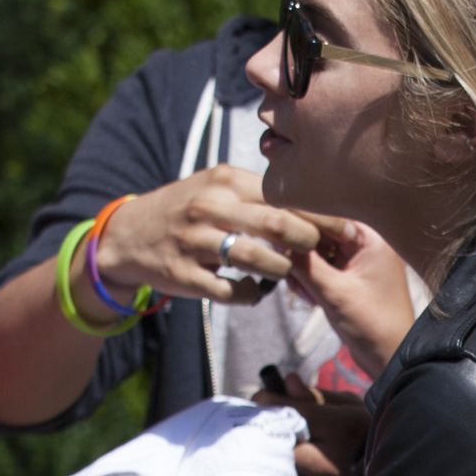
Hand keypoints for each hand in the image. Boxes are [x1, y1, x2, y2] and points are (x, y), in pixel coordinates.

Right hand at [93, 164, 320, 308]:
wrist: (129, 236)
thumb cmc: (186, 212)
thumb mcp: (215, 188)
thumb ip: (257, 194)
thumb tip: (310, 205)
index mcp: (225, 181)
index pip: (283, 196)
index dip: (319, 215)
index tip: (346, 228)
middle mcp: (210, 207)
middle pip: (277, 224)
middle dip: (310, 241)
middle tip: (325, 253)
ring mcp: (196, 242)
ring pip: (257, 259)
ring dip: (282, 271)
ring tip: (288, 273)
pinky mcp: (186, 275)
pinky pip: (232, 292)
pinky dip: (252, 295)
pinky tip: (255, 292)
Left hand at [258, 373, 369, 475]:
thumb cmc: (369, 437)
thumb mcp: (349, 408)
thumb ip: (316, 397)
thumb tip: (288, 382)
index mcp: (344, 430)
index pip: (293, 414)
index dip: (270, 402)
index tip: (263, 398)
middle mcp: (335, 467)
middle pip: (285, 452)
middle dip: (269, 437)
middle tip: (262, 427)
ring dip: (275, 466)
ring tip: (272, 452)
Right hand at [287, 215, 420, 378]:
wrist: (391, 361)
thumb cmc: (374, 327)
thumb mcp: (335, 293)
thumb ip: (305, 264)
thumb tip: (278, 241)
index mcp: (372, 238)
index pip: (329, 214)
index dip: (301, 220)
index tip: (276, 228)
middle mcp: (365, 244)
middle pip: (321, 231)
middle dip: (300, 247)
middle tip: (283, 263)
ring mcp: (357, 262)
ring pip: (318, 251)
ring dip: (302, 266)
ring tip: (296, 285)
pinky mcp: (349, 280)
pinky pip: (322, 268)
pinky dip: (310, 278)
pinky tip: (303, 293)